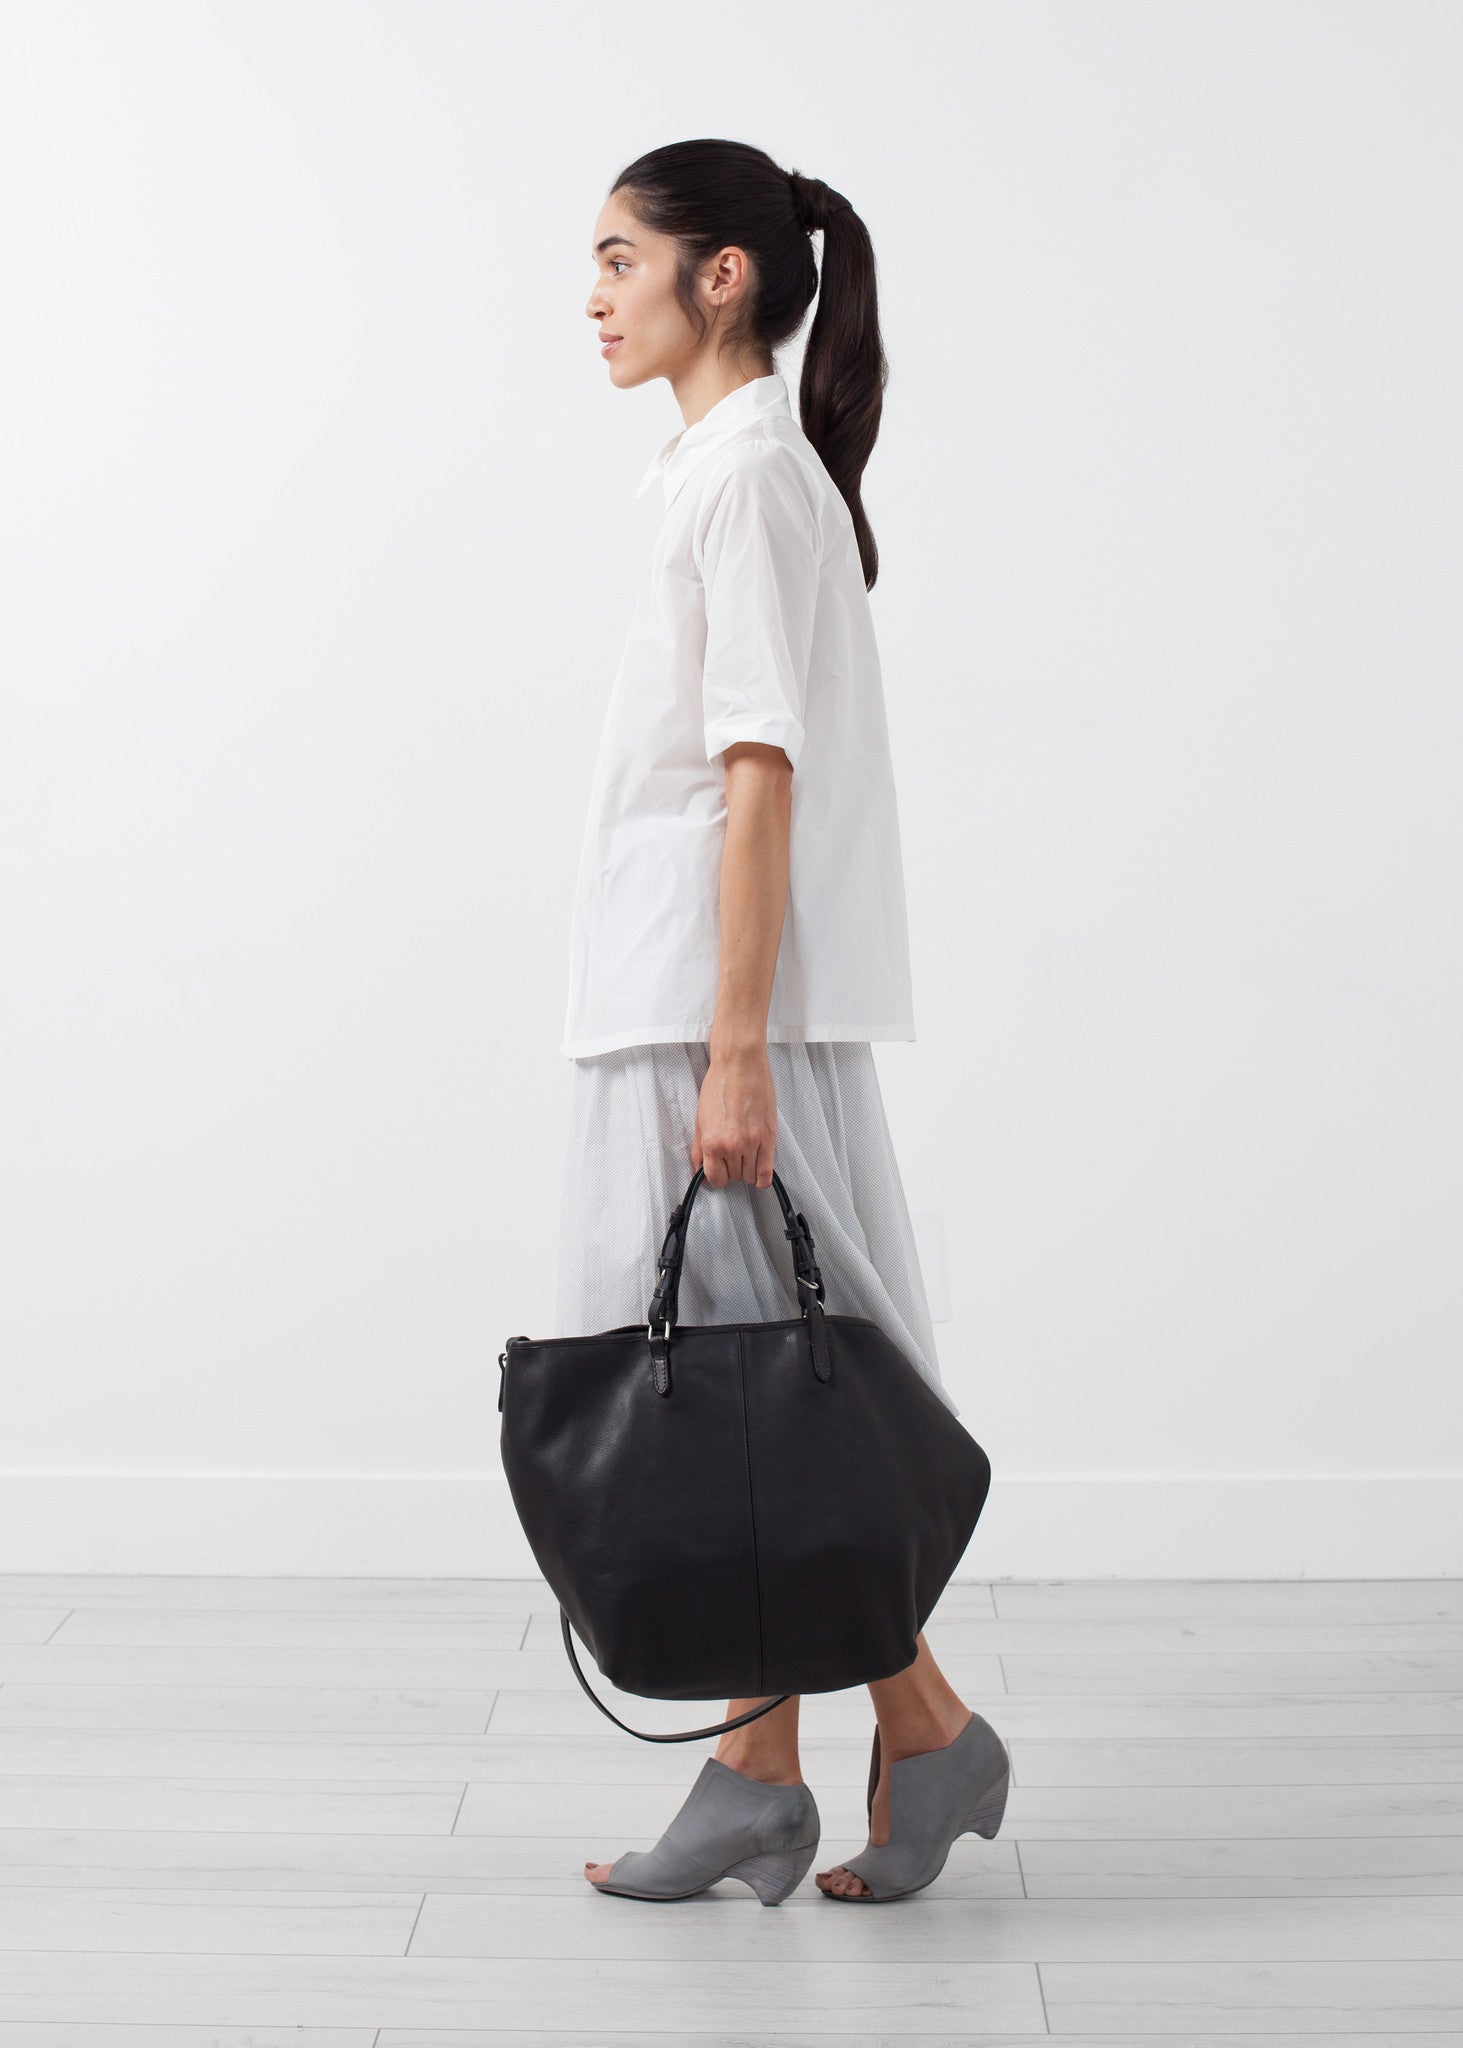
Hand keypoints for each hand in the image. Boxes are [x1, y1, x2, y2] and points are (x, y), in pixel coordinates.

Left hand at [692, 1044, 776, 1188]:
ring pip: (750, 1176)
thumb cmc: (721, 1084)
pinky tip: (759, 1172)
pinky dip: (762, 1177)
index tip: (720, 1171)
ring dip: (747, 1171)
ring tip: (745, 1156)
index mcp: (712, 1142)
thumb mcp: (700, 1119)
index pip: (715, 1179)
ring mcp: (752, 1143)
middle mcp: (732, 1146)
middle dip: (732, 1170)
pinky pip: (766, 1172)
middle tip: (732, 1156)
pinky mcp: (768, 1137)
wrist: (740, 1064)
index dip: (717, 1177)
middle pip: (734, 1178)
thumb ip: (699, 1149)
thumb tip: (700, 1171)